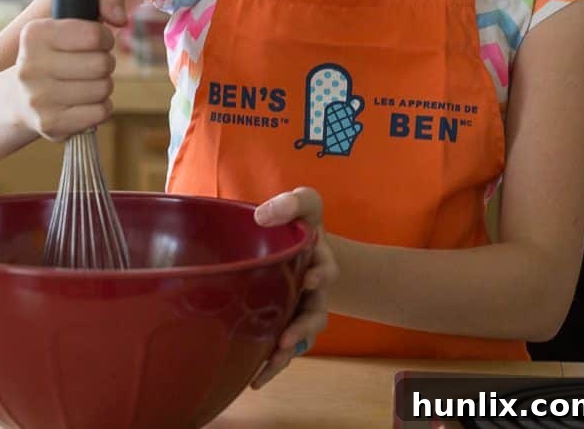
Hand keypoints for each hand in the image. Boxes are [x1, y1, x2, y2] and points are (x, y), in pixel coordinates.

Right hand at [14, 0, 127, 140]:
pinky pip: (100, 113)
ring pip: (103, 89)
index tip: (95, 41)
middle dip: (104, 63)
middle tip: (90, 64)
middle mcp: (30, 67)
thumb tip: (119, 18)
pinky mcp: (50, 124)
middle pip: (102, 64)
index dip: (104, 38)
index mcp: (34, 34)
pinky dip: (100, 107)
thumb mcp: (77, 13)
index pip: (94, 35)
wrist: (19, 97)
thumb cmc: (59, 50)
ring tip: (84, 82)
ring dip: (102, 85)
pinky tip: (83, 102)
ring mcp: (38, 99)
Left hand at [250, 187, 337, 389]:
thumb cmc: (298, 220)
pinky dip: (272, 365)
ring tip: (275, 358)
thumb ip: (290, 203)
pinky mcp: (284, 323)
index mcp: (319, 259)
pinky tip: (255, 379)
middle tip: (288, 337)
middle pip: (316, 312)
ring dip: (290, 348)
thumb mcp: (303, 203)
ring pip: (301, 335)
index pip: (327, 269)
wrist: (297, 240)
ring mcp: (300, 309)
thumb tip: (262, 216)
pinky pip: (283, 348)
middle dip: (304, 326)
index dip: (322, 275)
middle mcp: (314, 290)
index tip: (311, 278)